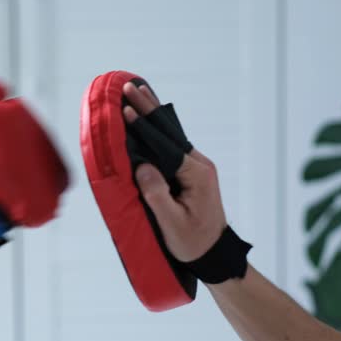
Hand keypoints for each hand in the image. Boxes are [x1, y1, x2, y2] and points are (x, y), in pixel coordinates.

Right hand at [122, 81, 226, 262]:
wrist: (214, 254)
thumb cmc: (193, 243)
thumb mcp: (172, 223)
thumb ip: (157, 194)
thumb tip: (143, 166)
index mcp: (196, 174)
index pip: (164, 144)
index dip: (143, 126)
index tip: (126, 108)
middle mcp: (199, 165)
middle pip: (169, 131)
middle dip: (148, 108)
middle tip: (130, 86)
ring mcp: (196, 167)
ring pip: (170, 135)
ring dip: (152, 114)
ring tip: (137, 92)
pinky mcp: (191, 172)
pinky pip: (171, 146)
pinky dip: (157, 130)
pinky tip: (148, 119)